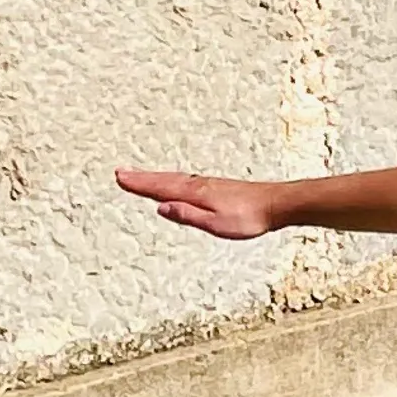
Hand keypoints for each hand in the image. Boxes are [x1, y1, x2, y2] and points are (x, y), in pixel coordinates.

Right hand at [118, 165, 288, 240]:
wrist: (277, 204)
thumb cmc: (249, 217)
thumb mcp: (216, 224)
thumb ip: (188, 215)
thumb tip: (161, 207)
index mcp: (196, 194)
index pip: (161, 188)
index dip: (139, 184)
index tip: (120, 177)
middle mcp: (199, 185)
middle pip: (164, 180)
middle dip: (141, 177)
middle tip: (120, 172)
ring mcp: (208, 184)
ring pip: (175, 179)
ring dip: (155, 177)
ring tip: (139, 176)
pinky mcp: (216, 187)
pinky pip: (186, 181)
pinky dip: (172, 180)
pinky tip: (173, 183)